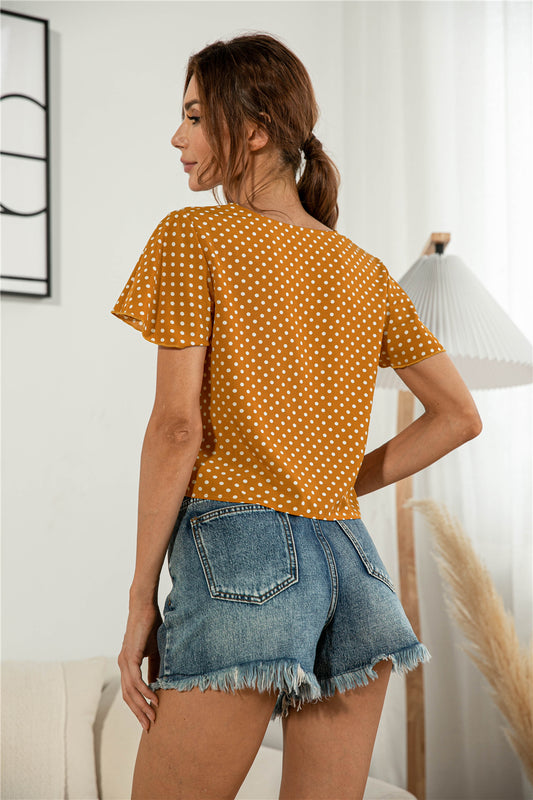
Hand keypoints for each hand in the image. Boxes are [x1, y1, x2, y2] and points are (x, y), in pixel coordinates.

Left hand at [118, 602, 162, 730]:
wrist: (144, 607)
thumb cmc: (150, 626)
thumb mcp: (155, 651)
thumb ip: (154, 668)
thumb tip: (157, 684)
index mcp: (127, 664)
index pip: (130, 692)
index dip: (138, 707)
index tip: (148, 719)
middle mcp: (122, 665)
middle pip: (128, 696)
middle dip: (138, 712)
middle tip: (149, 726)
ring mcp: (124, 661)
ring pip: (131, 691)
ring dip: (142, 706)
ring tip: (153, 716)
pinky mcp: (130, 656)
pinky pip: (135, 680)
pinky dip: (144, 691)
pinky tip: (153, 698)